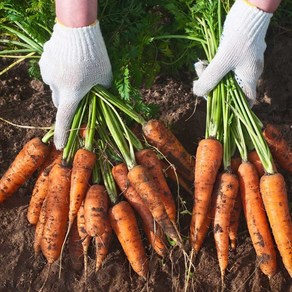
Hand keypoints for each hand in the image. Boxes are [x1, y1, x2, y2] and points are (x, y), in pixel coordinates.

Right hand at [39, 21, 111, 148]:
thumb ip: (101, 92)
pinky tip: (69, 61)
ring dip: (65, 86)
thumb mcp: (104, 78)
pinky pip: (51, 72)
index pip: (65, 119)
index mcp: (71, 94)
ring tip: (77, 72)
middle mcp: (55, 86)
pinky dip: (60, 72)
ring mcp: (47, 73)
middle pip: (60, 103)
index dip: (62, 134)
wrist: (78, 29)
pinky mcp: (44, 61)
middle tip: (80, 95)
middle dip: (69, 103)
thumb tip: (100, 98)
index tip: (59, 146)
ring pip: (55, 87)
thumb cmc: (96, 56)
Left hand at [193, 0, 271, 105]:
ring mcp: (241, 63)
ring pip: (223, 77)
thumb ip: (210, 78)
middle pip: (229, 89)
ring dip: (209, 75)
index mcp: (249, 78)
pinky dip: (211, 66)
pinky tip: (202, 63)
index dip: (234, 108)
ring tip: (199, 67)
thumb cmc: (239, 38)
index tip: (217, 107)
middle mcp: (247, 73)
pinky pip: (221, 66)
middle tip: (199, 82)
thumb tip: (197, 93)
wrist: (248, 11)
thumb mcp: (222, 61)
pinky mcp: (234, 55)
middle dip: (212, 88)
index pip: (246, 101)